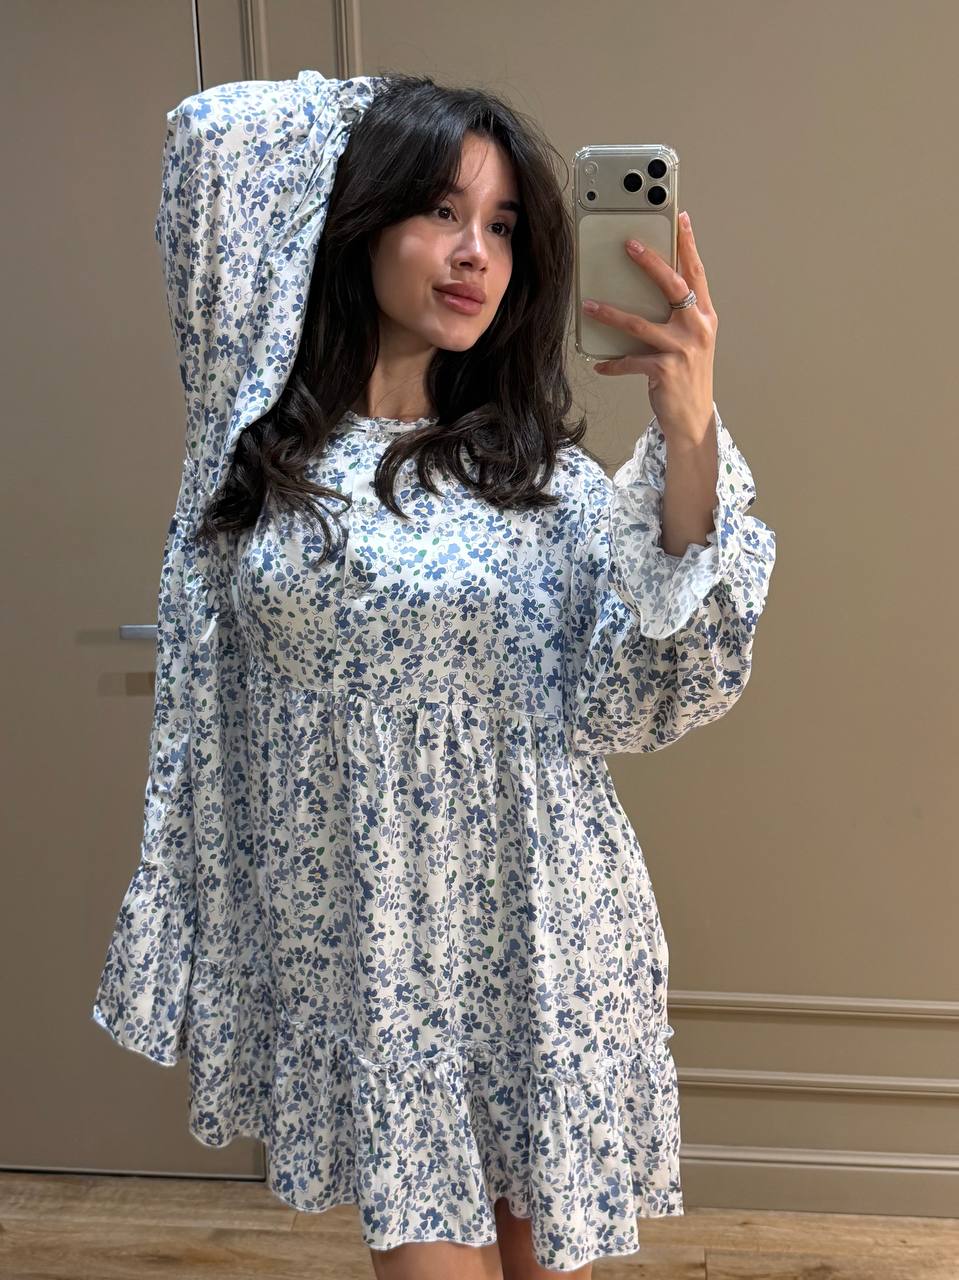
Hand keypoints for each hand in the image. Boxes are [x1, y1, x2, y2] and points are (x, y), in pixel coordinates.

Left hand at [582, 211, 717, 444]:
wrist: (692, 416)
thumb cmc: (688, 375)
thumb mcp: (691, 341)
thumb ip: (679, 315)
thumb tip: (650, 288)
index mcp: (705, 316)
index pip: (696, 273)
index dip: (689, 245)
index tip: (681, 218)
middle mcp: (698, 329)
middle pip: (673, 287)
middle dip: (651, 263)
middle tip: (629, 246)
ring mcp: (682, 350)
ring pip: (640, 323)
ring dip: (611, 314)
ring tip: (589, 306)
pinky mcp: (665, 370)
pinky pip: (630, 361)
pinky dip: (613, 363)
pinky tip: (599, 364)